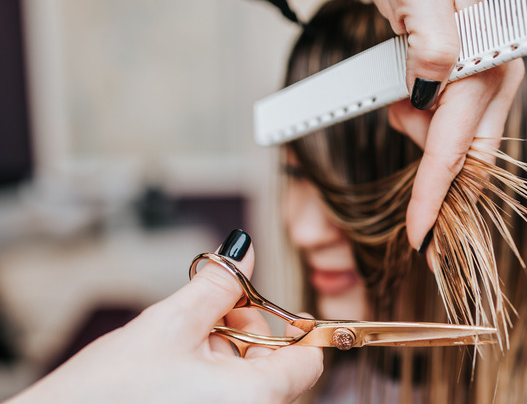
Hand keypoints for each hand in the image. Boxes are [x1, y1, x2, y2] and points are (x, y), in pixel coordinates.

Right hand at [7, 231, 322, 403]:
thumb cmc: (106, 396)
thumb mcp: (168, 325)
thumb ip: (216, 285)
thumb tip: (244, 250)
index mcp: (253, 399)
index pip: (306, 363)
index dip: (297, 328)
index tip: (276, 308)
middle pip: (275, 368)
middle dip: (247, 331)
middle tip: (212, 309)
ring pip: (247, 381)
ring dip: (226, 350)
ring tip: (182, 338)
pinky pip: (227, 397)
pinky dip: (214, 374)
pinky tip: (177, 363)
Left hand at [355, 0, 526, 250]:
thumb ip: (433, 41)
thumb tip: (435, 82)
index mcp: (489, 67)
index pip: (457, 148)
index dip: (436, 196)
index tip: (420, 237)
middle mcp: (494, 82)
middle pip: (465, 160)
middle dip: (433, 181)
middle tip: (412, 208)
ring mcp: (482, 87)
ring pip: (452, 147)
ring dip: (417, 136)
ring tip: (398, 94)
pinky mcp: (465, 89)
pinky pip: (446, 130)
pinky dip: (420, 127)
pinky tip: (408, 99)